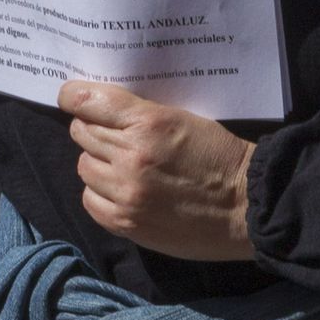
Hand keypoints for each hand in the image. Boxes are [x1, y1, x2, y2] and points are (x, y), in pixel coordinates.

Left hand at [59, 81, 255, 261]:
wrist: (246, 206)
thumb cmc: (219, 156)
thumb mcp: (181, 118)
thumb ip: (138, 114)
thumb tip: (99, 110)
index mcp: (147, 122)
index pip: (86, 101)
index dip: (73, 97)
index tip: (72, 99)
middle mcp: (130, 156)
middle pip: (81, 132)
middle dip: (92, 130)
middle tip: (110, 135)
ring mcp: (126, 192)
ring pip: (83, 166)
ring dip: (96, 162)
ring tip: (119, 165)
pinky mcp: (127, 223)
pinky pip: (90, 201)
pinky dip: (99, 193)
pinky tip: (118, 190)